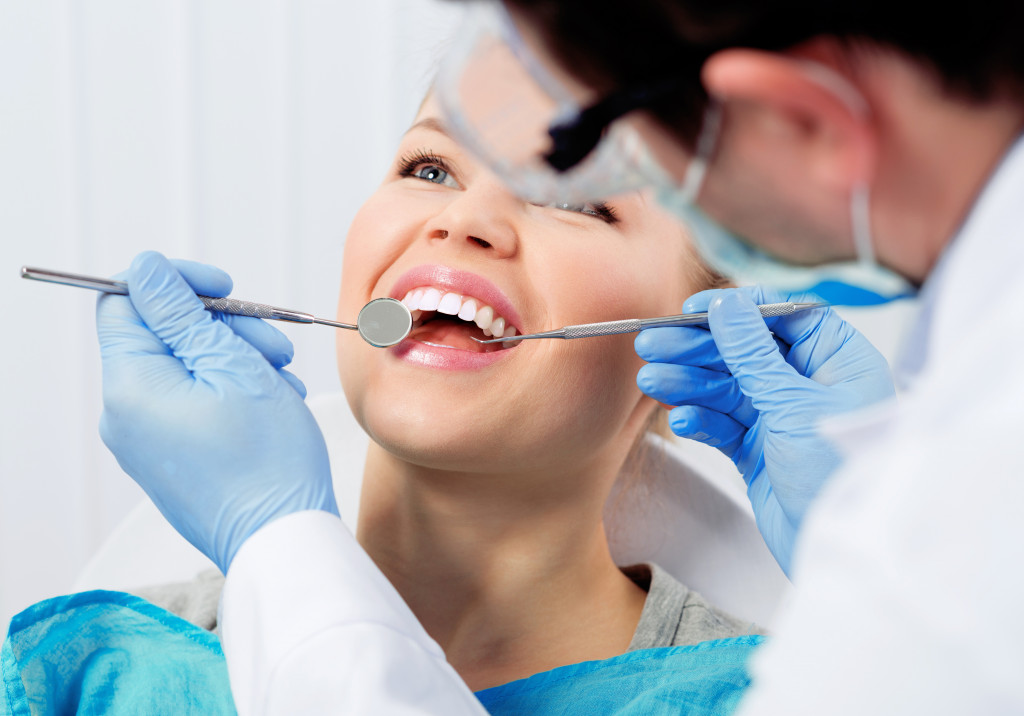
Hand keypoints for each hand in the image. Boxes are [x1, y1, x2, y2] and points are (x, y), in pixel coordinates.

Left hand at [97, 251, 338, 572]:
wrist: (281, 538)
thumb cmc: (267, 460)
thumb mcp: (232, 365)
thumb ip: (181, 312)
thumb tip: (144, 269)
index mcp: (130, 386)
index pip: (125, 300)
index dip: (175, 282)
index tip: (223, 287)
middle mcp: (124, 413)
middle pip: (160, 333)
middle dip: (221, 325)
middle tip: (272, 344)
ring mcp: (143, 439)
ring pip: (183, 365)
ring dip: (235, 357)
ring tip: (280, 378)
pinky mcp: (167, 456)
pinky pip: (190, 400)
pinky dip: (230, 388)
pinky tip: (270, 400)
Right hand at [635, 286, 894, 575]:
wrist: (836, 551)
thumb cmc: (838, 476)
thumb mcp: (792, 403)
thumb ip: (753, 353)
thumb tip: (728, 305)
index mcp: (838, 362)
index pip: (783, 317)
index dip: (737, 310)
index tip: (694, 309)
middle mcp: (810, 386)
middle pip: (744, 352)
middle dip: (697, 350)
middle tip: (652, 345)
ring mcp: (782, 419)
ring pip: (726, 389)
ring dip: (688, 384)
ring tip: (652, 381)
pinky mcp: (759, 451)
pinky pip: (722, 425)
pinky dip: (702, 421)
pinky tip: (683, 419)